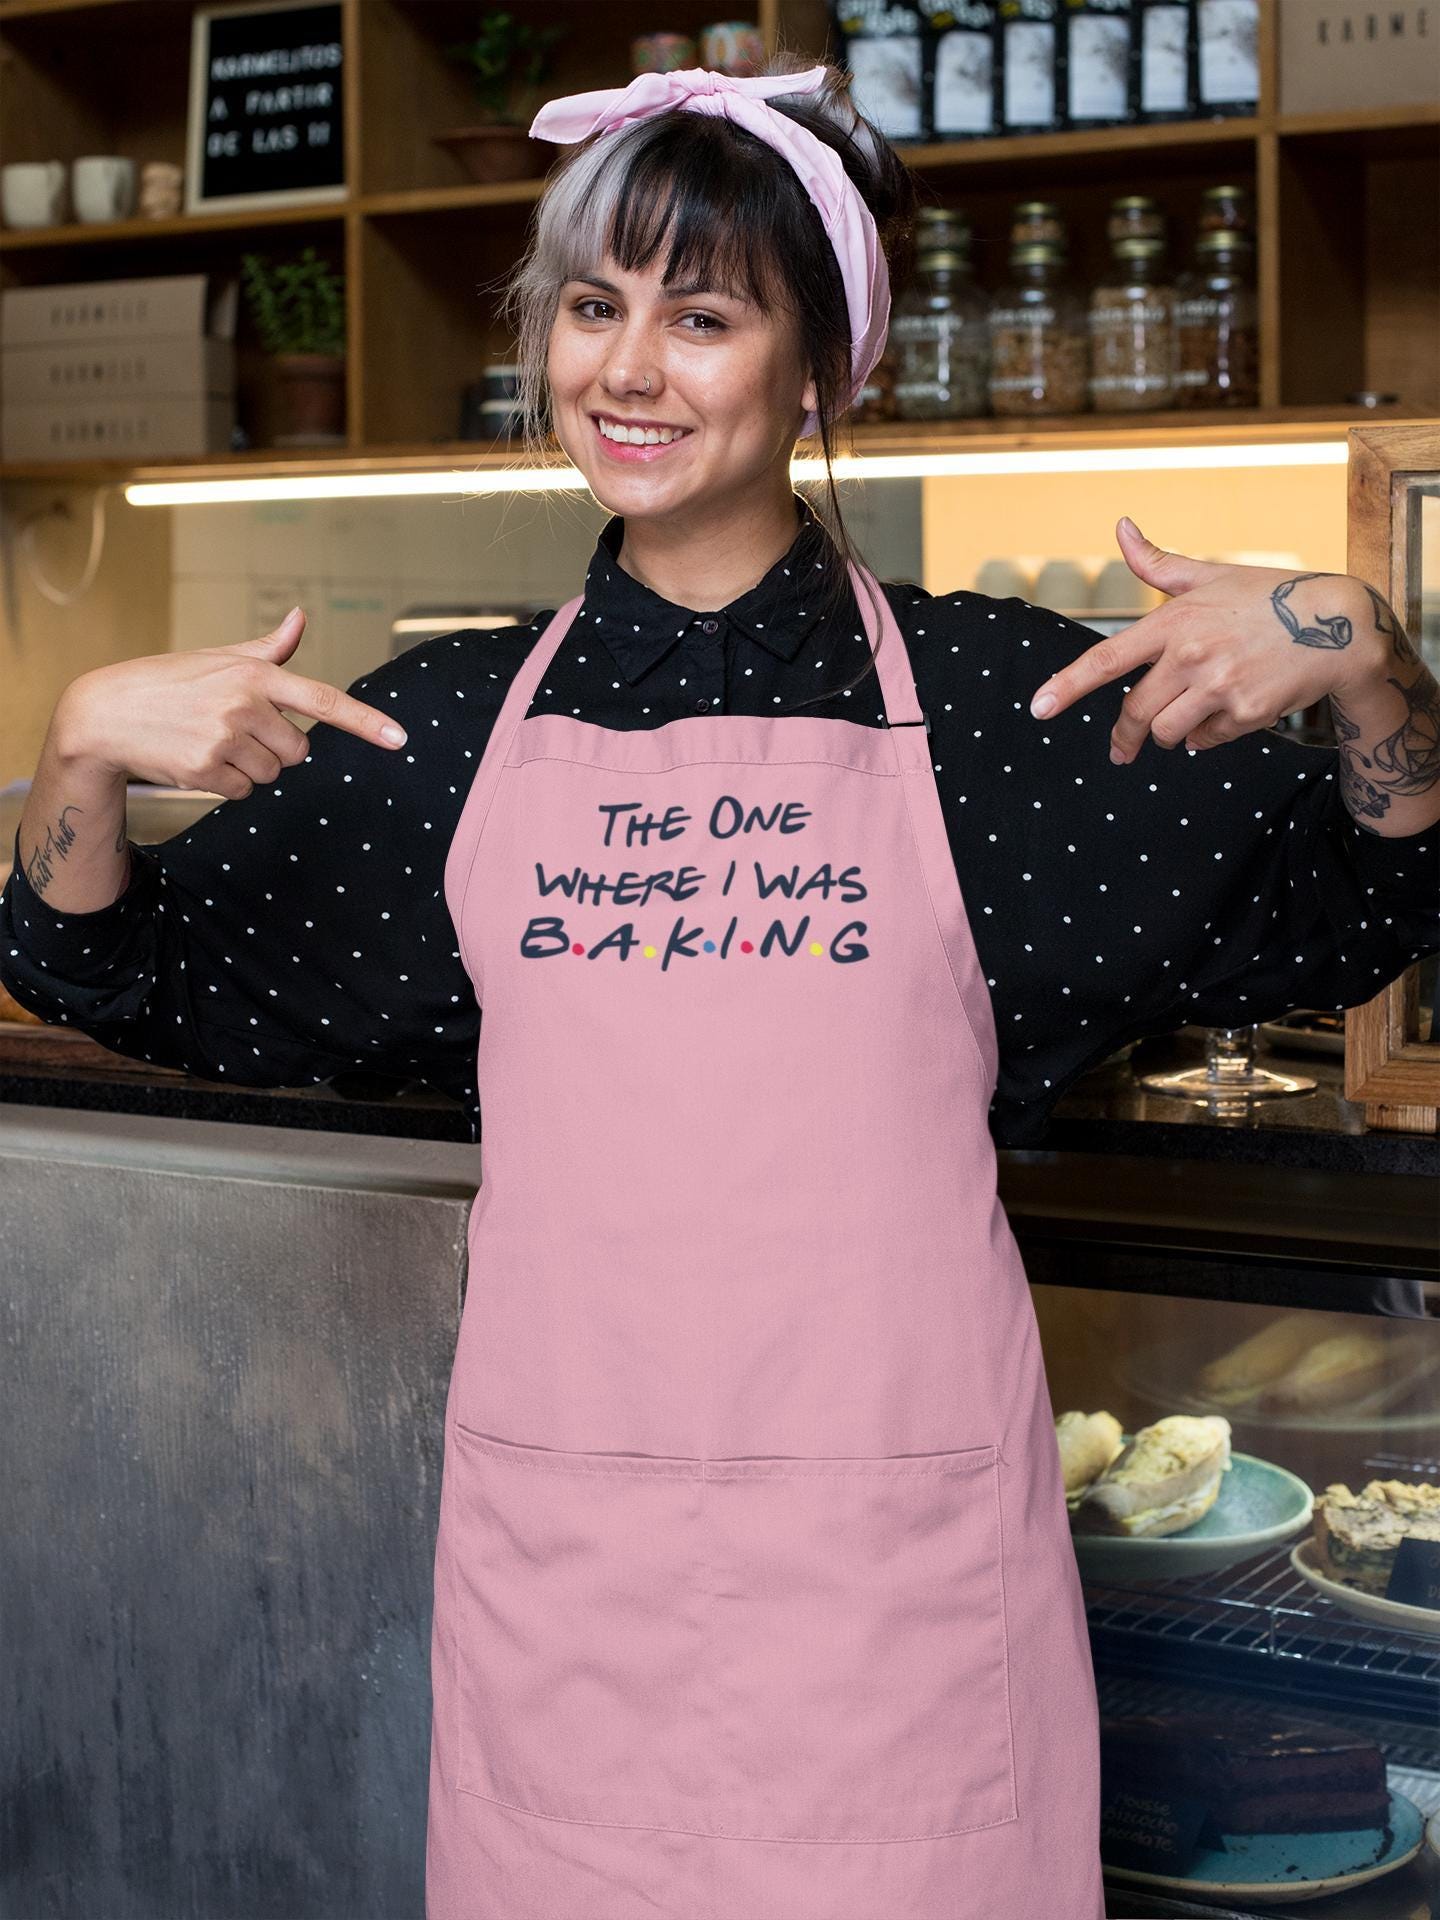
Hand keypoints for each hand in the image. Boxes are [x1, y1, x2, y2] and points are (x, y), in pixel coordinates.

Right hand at [57, 608, 409, 799]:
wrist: (105, 712)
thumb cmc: (169, 682)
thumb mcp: (219, 657)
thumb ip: (268, 649)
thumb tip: (301, 618)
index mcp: (254, 673)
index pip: (323, 699)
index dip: (365, 721)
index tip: (399, 738)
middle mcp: (244, 704)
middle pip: (299, 751)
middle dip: (277, 749)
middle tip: (237, 731)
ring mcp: (224, 738)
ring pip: (272, 774)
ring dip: (250, 767)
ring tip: (211, 742)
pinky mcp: (205, 769)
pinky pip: (245, 791)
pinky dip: (228, 784)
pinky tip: (199, 760)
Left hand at [1028, 518, 1390, 764]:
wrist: (1339, 626)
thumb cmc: (1267, 597)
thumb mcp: (1211, 575)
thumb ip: (1159, 563)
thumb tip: (1121, 527)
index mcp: (1174, 620)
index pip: (1107, 658)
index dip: (1068, 686)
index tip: (1038, 708)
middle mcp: (1191, 654)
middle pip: (1135, 712)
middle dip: (1125, 735)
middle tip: (1122, 748)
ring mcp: (1218, 686)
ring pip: (1167, 732)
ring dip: (1169, 734)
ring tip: (1188, 717)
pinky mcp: (1245, 713)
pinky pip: (1204, 741)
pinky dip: (1206, 736)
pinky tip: (1225, 714)